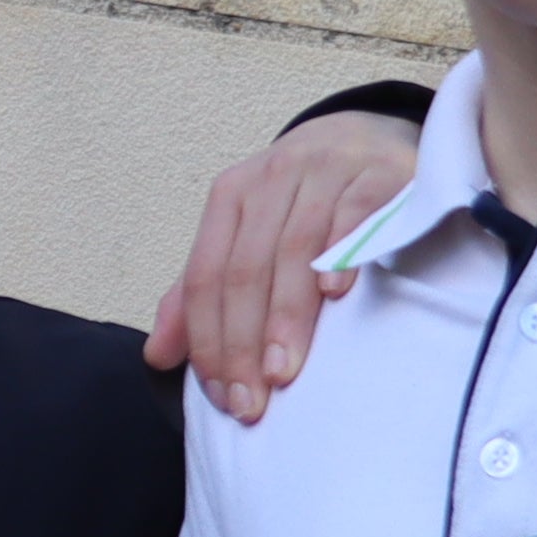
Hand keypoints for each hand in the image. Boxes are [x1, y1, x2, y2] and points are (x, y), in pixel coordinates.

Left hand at [146, 107, 424, 424]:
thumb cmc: (299, 202)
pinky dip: (343, 252)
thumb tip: (158, 356)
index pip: (207, 276)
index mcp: (231, 197)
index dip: (208, 340)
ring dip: (287, 315)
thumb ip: (200, 295)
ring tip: (284, 372)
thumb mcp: (243, 236)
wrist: (365, 135)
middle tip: (252, 401)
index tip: (223, 396)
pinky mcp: (378, 173)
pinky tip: (336, 294)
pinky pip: (356, 213)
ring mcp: (325, 172)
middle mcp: (272, 179)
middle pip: (247, 269)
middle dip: (245, 341)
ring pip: (295, 248)